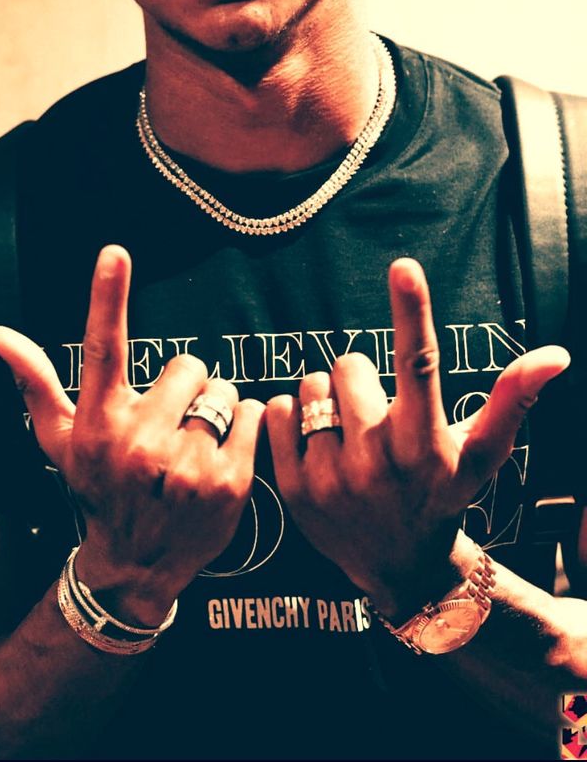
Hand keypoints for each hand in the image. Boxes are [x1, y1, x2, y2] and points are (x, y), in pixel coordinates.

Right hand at [0, 245, 264, 623]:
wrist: (136, 566)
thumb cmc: (97, 487)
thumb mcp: (60, 438)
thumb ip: (34, 379)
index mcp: (98, 424)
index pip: (101, 349)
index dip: (107, 296)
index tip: (114, 252)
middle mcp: (138, 443)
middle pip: (188, 365)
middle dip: (185, 387)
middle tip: (169, 422)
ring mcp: (185, 465)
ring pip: (222, 390)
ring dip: (215, 408)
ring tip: (193, 443)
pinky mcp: (229, 483)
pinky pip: (252, 414)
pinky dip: (245, 425)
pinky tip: (220, 455)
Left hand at [266, 257, 569, 617]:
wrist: (401, 567)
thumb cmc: (445, 493)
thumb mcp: (481, 453)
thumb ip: (513, 399)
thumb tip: (556, 354)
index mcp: (425, 444)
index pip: (419, 365)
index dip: (412, 311)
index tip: (405, 266)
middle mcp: (377, 463)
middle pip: (348, 364)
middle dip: (361, 380)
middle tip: (378, 419)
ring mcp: (330, 479)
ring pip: (311, 385)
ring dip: (328, 400)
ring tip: (350, 437)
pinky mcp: (292, 490)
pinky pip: (276, 411)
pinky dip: (293, 418)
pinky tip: (319, 447)